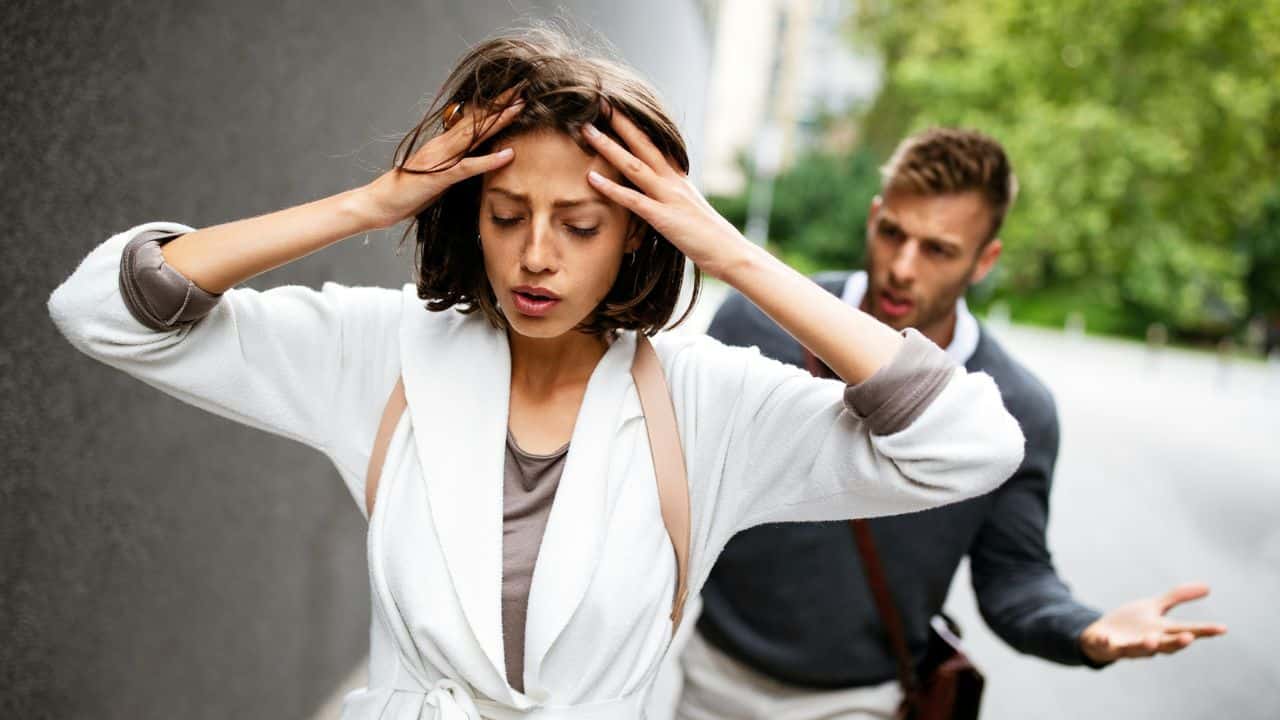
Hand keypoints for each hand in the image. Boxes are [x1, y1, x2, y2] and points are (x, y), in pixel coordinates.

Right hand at [358, 89, 524, 229]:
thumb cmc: (408, 191)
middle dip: (500, 104)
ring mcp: (441, 159)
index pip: (471, 120)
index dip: (492, 107)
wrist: (379, 202)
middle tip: (522, 89)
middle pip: (476, 120)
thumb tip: (472, 162)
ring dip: (498, 121)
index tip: (512, 96)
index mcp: (443, 144)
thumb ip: (453, 165)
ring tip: (519, 108)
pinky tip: (508, 154)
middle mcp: (443, 145)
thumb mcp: (436, 175)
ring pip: (474, 135)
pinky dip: (489, 160)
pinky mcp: (440, 177)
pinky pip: (468, 166)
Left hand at [581, 103, 748, 279]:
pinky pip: (633, 200)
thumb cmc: (710, 237)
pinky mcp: (664, 218)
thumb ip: (672, 198)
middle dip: (621, 123)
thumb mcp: (689, 209)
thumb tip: (658, 195)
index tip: (618, 110)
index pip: (656, 144)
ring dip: (609, 147)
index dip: (636, 126)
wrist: (730, 252)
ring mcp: (669, 197)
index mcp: (679, 178)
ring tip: (587, 131)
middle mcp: (674, 181)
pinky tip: (592, 178)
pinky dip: (611, 188)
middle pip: (644, 144)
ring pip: (634, 165)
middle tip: (601, 103)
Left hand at [1079, 583, 1226, 663]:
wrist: (1100, 637)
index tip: (1223, 628)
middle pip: (1166, 645)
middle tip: (1189, 638)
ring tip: (1151, 639)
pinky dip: (1105, 642)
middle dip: (1177, 643)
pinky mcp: (1106, 645)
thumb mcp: (1154, 607)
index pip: (1187, 631)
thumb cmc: (1132, 624)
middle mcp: (1149, 641)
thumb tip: (1208, 586)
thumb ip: (1177, 597)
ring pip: (1139, 649)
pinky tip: (1105, 637)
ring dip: (1146, 645)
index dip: (1204, 631)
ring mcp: (1128, 645)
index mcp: (1162, 631)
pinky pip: (1105, 645)